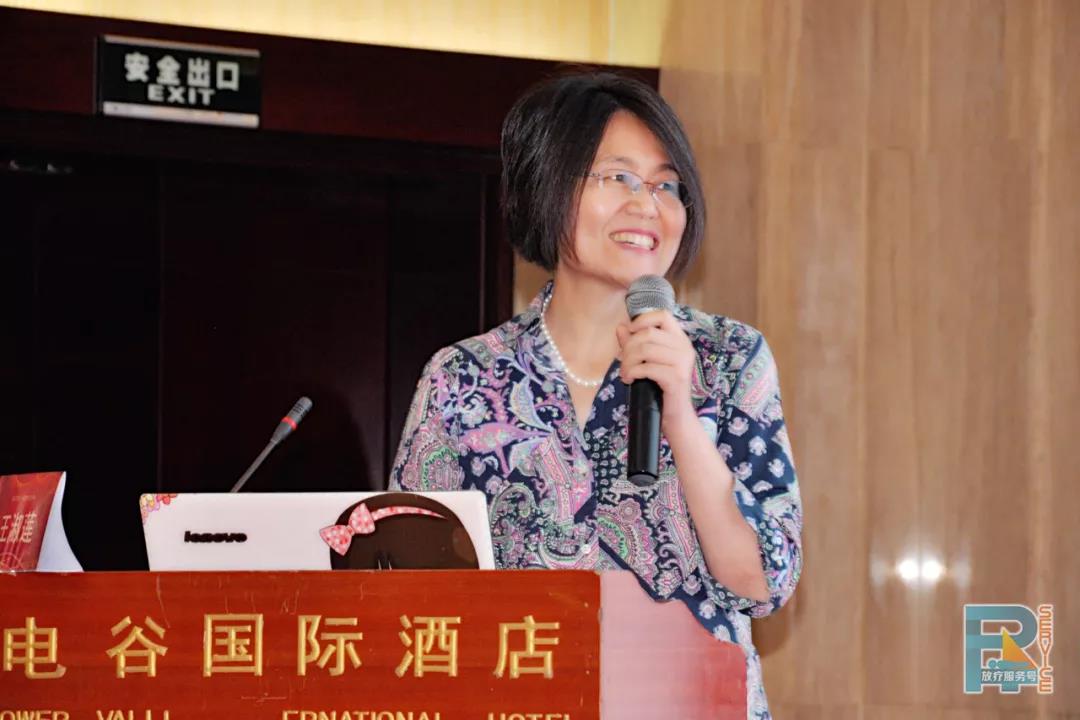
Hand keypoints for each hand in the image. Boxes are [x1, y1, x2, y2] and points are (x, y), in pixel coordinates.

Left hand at [616, 310, 697, 429]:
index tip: (629, 332)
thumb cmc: (660, 388)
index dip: (642, 320)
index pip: (663, 316)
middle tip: (623, 362)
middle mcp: (684, 347)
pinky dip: (632, 373)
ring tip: (625, 373)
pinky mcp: (676, 377)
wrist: (676, 416)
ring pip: (645, 350)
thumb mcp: (647, 362)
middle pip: (648, 333)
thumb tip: (620, 327)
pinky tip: (629, 380)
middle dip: (628, 347)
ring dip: (628, 362)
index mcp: (680, 340)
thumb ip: (634, 343)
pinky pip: (646, 368)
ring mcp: (682, 362)